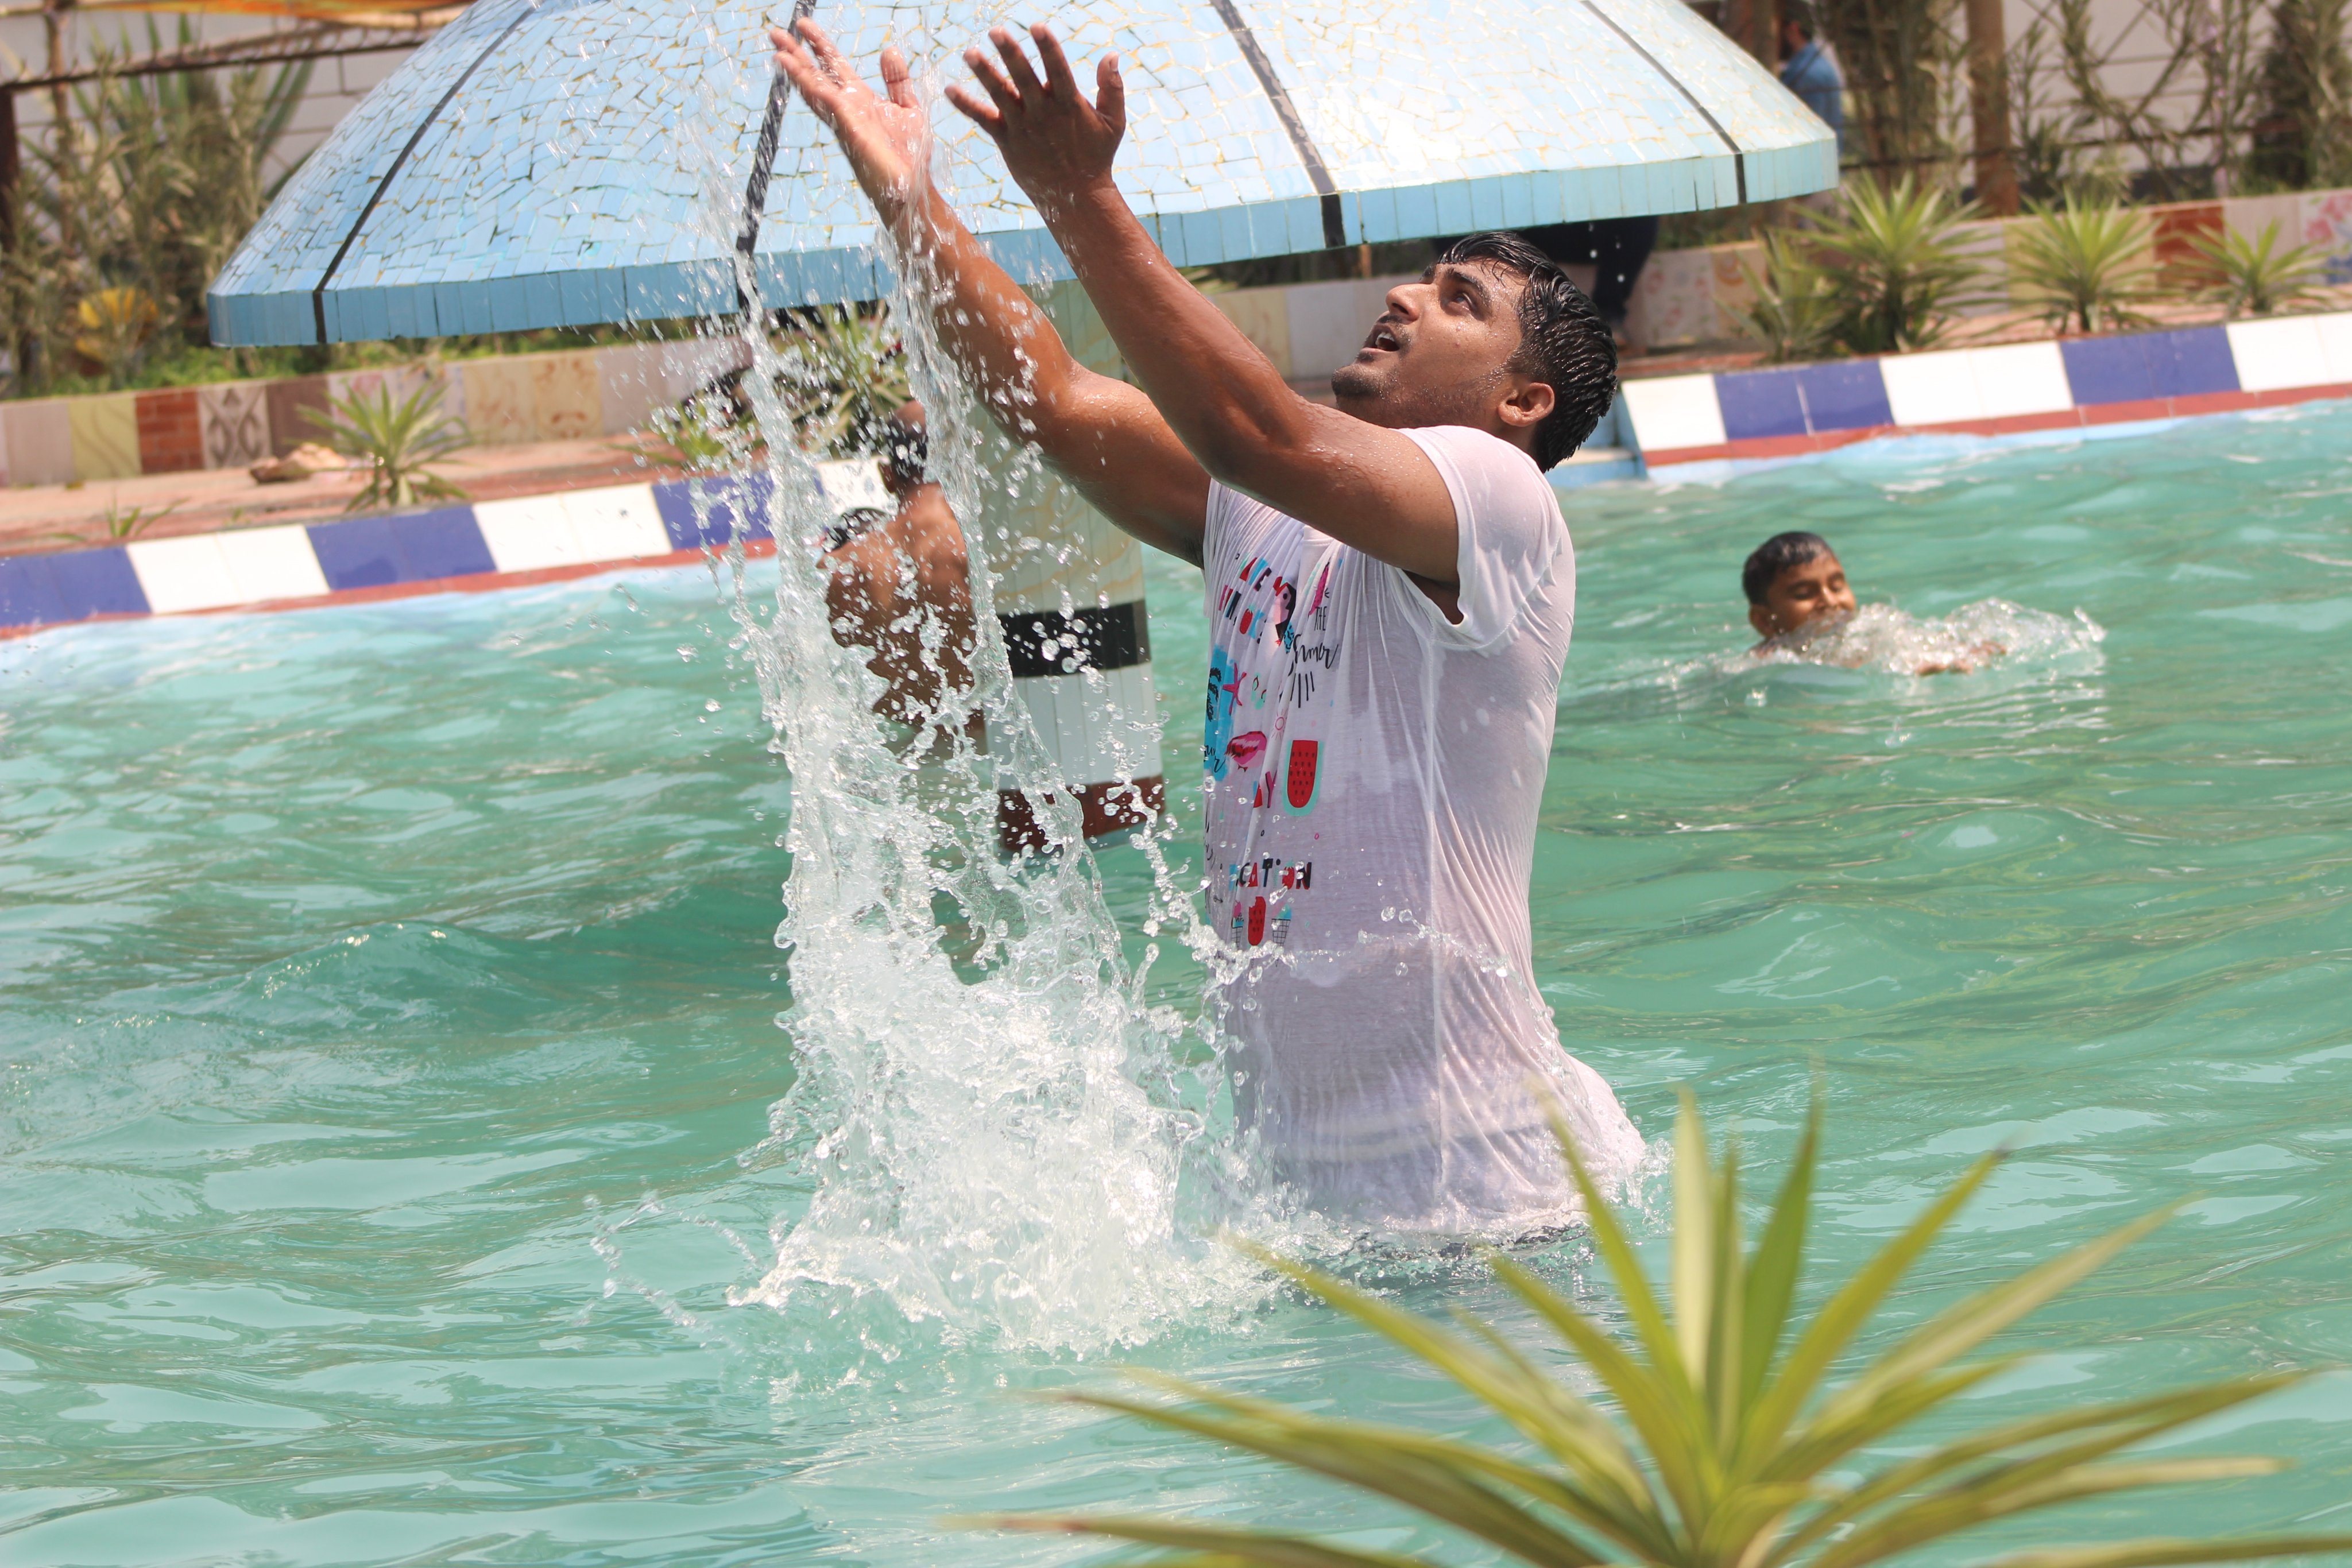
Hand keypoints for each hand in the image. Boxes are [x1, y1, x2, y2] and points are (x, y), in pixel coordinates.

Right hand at [770, 19, 929, 220]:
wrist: (913, 188)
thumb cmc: (910, 156)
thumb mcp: (908, 108)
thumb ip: (897, 81)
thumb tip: (889, 49)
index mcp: (860, 100)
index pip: (835, 67)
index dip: (820, 45)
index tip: (803, 25)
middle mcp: (847, 109)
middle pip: (816, 75)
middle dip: (797, 53)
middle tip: (775, 31)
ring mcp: (845, 120)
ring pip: (815, 90)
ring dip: (796, 70)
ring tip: (777, 50)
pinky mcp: (850, 131)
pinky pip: (828, 104)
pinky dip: (813, 88)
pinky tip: (801, 75)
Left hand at [944, 24, 1124, 217]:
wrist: (1076, 198)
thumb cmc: (1096, 157)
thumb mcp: (1113, 123)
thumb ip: (1112, 88)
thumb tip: (1112, 54)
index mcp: (1069, 105)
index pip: (1057, 69)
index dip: (1048, 47)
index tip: (1037, 26)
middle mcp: (1043, 113)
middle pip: (1023, 77)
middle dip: (1010, 53)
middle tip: (995, 31)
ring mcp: (1023, 127)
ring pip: (1000, 95)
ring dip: (984, 73)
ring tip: (969, 53)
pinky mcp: (1007, 141)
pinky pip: (983, 120)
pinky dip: (966, 105)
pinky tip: (948, 89)